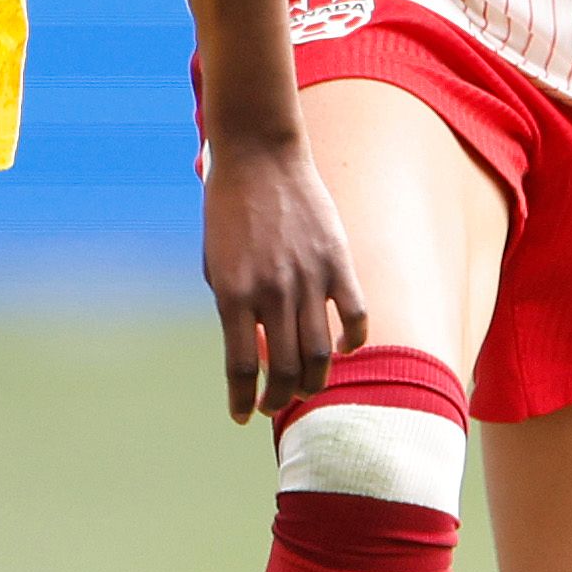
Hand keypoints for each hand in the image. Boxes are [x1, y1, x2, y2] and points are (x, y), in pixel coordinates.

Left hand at [201, 131, 364, 420]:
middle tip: (275, 406)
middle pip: (283, 370)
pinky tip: (343, 349)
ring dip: (313, 381)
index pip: (241, 368)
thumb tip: (252, 351)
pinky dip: (352, 342)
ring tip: (306, 388)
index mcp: (233, 294)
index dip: (242, 400)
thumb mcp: (217, 263)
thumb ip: (233, 308)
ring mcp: (308, 278)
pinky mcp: (338, 262)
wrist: (258, 156)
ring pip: (319, 353)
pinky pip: (354, 317)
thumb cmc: (229, 210)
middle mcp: (271, 292)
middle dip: (278, 400)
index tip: (241, 416)